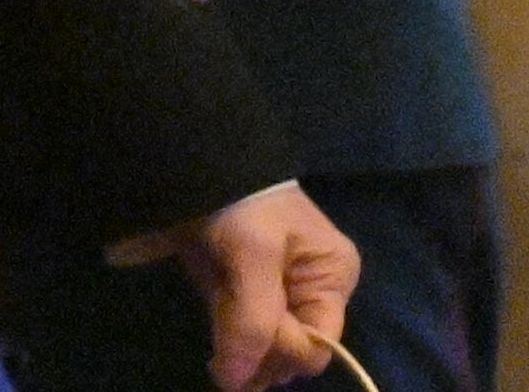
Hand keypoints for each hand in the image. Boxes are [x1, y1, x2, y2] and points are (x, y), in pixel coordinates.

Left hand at [106, 180, 352, 387]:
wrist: (196, 160)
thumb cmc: (241, 201)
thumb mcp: (253, 253)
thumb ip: (253, 320)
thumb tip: (236, 385)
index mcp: (333, 280)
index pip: (316, 348)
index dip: (280, 349)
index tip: (245, 322)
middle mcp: (313, 294)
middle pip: (288, 355)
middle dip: (256, 346)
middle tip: (225, 306)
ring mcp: (280, 297)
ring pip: (261, 350)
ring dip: (235, 336)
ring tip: (219, 294)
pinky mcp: (247, 296)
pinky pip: (239, 333)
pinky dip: (223, 329)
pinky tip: (214, 302)